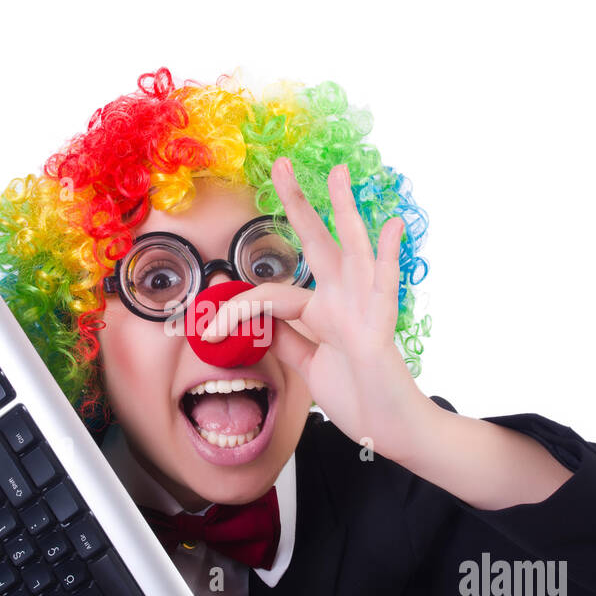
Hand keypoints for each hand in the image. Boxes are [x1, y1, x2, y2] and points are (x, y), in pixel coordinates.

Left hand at [201, 157, 426, 454]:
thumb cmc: (357, 397)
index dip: (235, 311)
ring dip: (344, 210)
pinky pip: (385, 285)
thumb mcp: (307, 366)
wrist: (389, 430)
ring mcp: (363, 308)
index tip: (204, 331)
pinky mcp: (379, 327)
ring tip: (337, 175)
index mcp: (323, 311)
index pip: (272, 294)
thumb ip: (287, 340)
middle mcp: (343, 300)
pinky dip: (388, 255)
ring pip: (351, 249)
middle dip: (297, 204)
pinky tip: (391, 226)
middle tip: (281, 165)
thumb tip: (259, 323)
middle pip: (316, 242)